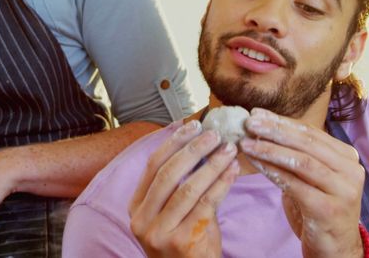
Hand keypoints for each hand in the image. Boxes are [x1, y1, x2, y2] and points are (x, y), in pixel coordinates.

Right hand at [128, 121, 239, 257]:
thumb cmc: (186, 242)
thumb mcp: (174, 213)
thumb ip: (181, 184)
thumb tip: (201, 145)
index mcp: (136, 207)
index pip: (152, 165)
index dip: (173, 142)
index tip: (193, 125)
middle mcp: (142, 219)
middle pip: (167, 174)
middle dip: (193, 150)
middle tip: (215, 135)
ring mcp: (159, 232)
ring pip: (187, 188)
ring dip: (212, 165)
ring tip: (229, 151)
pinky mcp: (181, 242)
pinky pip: (205, 205)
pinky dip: (221, 185)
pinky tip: (232, 172)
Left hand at [238, 108, 363, 257]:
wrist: (336, 249)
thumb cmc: (319, 208)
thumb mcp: (312, 177)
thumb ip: (298, 154)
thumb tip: (263, 128)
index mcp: (347, 157)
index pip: (311, 132)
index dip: (282, 121)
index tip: (256, 113)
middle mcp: (351, 170)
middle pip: (307, 143)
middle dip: (274, 130)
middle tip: (249, 122)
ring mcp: (343, 190)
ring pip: (301, 161)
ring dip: (270, 149)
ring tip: (246, 142)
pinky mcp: (329, 209)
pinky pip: (295, 185)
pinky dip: (272, 171)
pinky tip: (254, 162)